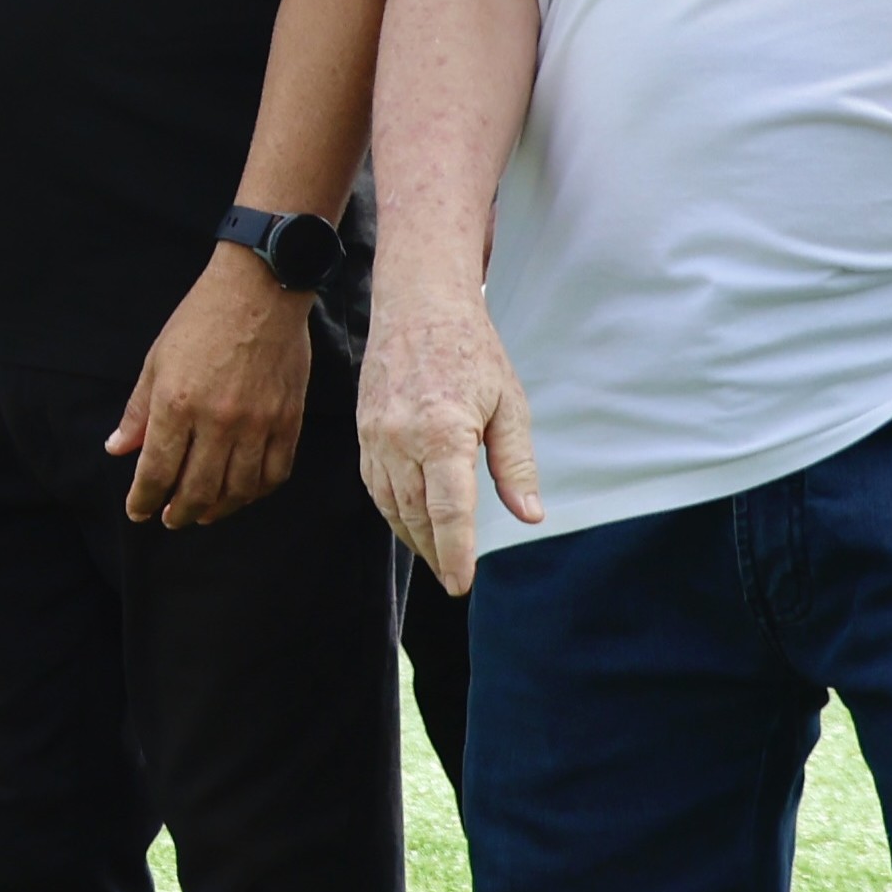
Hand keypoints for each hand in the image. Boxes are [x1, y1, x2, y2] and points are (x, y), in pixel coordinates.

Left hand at [105, 248, 316, 527]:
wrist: (260, 290)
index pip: (157, 472)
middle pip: (197, 490)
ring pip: (237, 489)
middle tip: (169, 519)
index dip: (144, 500)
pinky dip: (256, 492)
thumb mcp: (157, 361)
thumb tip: (118, 450)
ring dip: (217, 510)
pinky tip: (242, 493)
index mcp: (177, 405)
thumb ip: (138, 411)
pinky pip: (275, 472)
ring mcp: (258, 423)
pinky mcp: (289, 420)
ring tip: (202, 514)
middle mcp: (218, 421)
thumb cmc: (201, 320)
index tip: (138, 512)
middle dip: (178, 513)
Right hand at [354, 293, 543, 595]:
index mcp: (442, 432)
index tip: (461, 584)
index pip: (448, 510)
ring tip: (436, 558)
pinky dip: (393, 512)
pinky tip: (410, 522)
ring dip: (413, 537)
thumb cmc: (470, 351)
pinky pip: (375, 486)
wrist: (418, 307)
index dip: (455, 552)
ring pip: (391, 505)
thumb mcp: (508, 404)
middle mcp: (401, 440)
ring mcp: (375, 438)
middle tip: (453, 578)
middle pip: (416, 516)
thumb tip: (528, 515)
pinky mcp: (363, 433)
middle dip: (436, 552)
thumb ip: (516, 463)